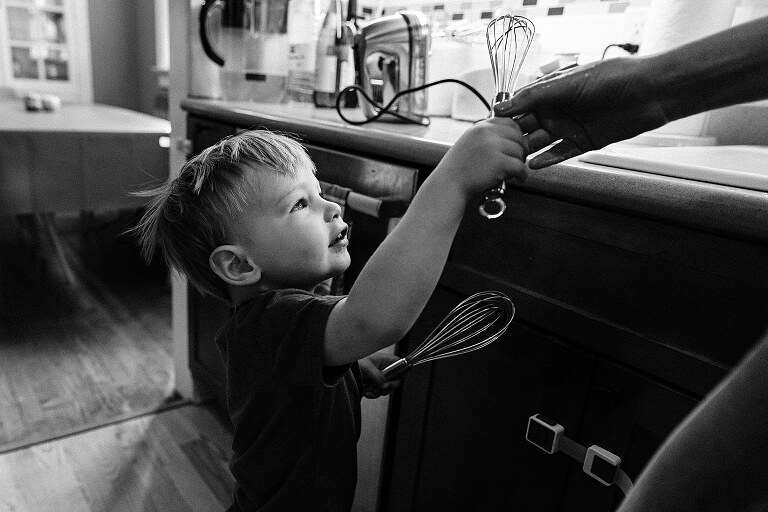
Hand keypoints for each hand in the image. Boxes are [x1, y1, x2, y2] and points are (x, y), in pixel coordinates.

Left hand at [359, 352, 401, 398]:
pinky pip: (379, 392)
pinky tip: (366, 393)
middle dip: (387, 387)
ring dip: (379, 392)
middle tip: (378, 389)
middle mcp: (384, 369)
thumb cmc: (356, 363)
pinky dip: (374, 394)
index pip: (400, 364)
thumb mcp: (367, 367)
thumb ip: (378, 376)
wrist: (343, 370)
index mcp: (385, 360)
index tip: (391, 380)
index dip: (400, 371)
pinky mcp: (374, 385)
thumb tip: (385, 385)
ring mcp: (380, 378)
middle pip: (395, 380)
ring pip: (387, 388)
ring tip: (369, 390)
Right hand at [437, 116, 526, 196]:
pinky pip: (520, 166)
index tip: (516, 145)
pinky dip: (522, 174)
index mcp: (479, 127)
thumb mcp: (468, 144)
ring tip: (515, 172)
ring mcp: (493, 147)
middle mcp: (486, 133)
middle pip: (517, 136)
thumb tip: (506, 137)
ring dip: (520, 163)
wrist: (447, 187)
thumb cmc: (456, 171)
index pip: (508, 122)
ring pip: (520, 151)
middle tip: (519, 160)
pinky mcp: (499, 163)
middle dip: (522, 149)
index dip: (516, 134)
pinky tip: (518, 178)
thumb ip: (484, 138)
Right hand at [494, 58, 667, 168]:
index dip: (506, 116)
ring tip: (512, 160)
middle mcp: (559, 109)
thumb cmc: (613, 78)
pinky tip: (533, 166)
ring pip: (542, 142)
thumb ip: (535, 96)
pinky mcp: (584, 142)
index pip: (522, 105)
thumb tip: (505, 105)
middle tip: (498, 148)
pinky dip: (547, 160)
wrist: (650, 92)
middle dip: (513, 137)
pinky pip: (560, 153)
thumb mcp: (568, 83)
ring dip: (527, 151)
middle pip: (529, 126)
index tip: (489, 127)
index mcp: (553, 91)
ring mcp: (571, 127)